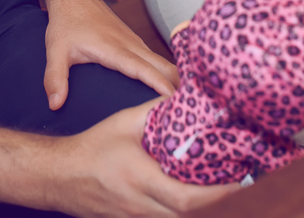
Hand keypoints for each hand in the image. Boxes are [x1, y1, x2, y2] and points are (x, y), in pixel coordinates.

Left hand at [44, 0, 178, 109]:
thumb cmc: (66, 23)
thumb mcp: (55, 50)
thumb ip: (55, 78)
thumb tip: (55, 105)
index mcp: (115, 49)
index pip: (144, 69)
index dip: (160, 85)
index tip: (176, 100)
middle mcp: (131, 46)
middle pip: (163, 66)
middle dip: (179, 86)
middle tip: (192, 112)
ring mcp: (135, 43)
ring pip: (163, 63)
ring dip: (177, 80)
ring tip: (191, 106)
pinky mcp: (135, 43)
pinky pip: (157, 60)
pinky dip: (168, 74)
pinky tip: (175, 89)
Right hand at [52, 100, 237, 216]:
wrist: (59, 176)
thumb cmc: (91, 148)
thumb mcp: (123, 122)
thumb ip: (154, 112)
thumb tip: (182, 97)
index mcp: (140, 179)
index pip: (188, 197)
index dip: (219, 194)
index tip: (243, 181)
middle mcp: (141, 205)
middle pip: (190, 215)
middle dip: (220, 202)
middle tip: (245, 182)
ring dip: (204, 207)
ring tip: (227, 187)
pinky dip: (185, 210)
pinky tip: (198, 195)